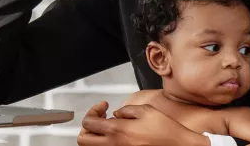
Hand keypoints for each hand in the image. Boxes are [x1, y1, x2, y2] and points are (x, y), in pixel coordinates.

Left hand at [77, 102, 209, 145]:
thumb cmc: (166, 131)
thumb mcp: (146, 110)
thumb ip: (126, 110)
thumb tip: (116, 114)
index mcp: (117, 131)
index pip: (88, 122)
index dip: (93, 110)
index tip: (103, 106)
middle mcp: (114, 145)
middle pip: (83, 139)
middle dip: (88, 126)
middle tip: (99, 117)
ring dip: (95, 136)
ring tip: (106, 127)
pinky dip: (106, 142)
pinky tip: (117, 135)